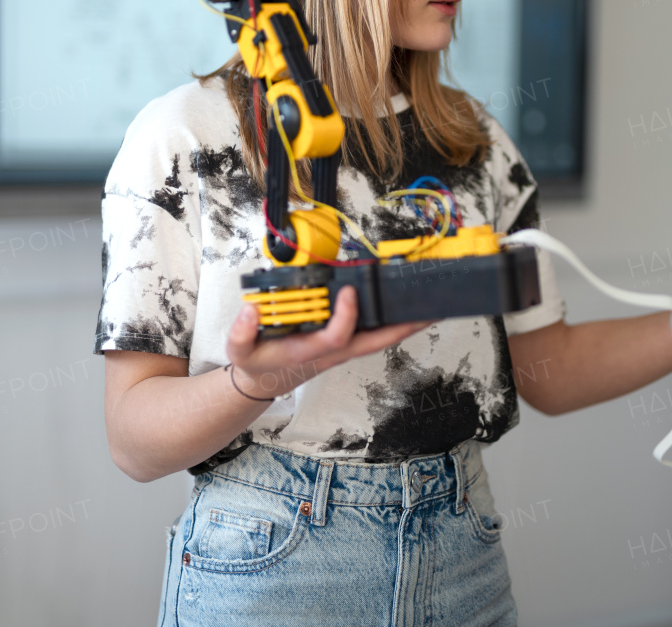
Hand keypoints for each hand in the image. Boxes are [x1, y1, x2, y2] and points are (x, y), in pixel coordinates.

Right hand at [226, 285, 432, 397]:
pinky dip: (394, 322)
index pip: (337, 336)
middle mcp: (334, 352)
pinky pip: (376, 332)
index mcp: (310, 352)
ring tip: (431, 305)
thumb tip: (250, 311)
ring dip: (406, 324)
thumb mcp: (240, 351)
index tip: (348, 290)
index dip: (346, 315)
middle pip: (377, 341)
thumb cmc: (257, 363)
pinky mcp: (345, 343)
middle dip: (405, 326)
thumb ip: (241, 333)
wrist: (263, 381)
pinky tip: (406, 308)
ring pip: (382, 337)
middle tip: (431, 309)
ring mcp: (343, 348)